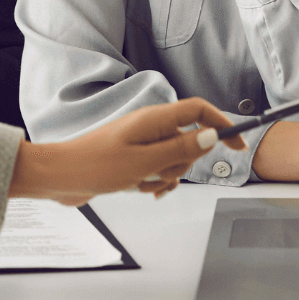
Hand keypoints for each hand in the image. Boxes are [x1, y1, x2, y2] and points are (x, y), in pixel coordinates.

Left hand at [8, 98, 244, 204]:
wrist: (60, 176)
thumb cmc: (94, 165)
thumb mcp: (144, 162)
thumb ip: (180, 149)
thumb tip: (211, 136)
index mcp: (154, 119)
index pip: (199, 110)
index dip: (221, 125)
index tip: (237, 145)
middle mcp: (149, 127)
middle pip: (189, 140)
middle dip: (183, 163)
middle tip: (161, 174)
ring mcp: (141, 142)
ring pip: (174, 159)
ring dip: (166, 176)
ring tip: (142, 183)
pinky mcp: (133, 157)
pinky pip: (158, 169)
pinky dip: (155, 182)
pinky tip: (141, 189)